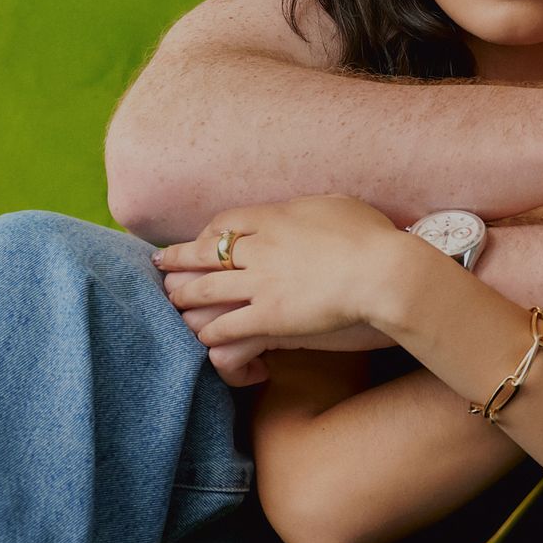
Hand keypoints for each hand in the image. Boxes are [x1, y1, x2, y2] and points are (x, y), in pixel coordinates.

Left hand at [154, 195, 426, 382]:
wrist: (383, 272)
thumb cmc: (373, 237)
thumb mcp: (340, 205)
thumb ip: (315, 208)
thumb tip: (311, 210)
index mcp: (275, 217)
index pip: (226, 221)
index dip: (207, 232)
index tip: (200, 238)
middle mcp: (259, 248)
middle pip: (204, 252)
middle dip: (177, 259)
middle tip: (159, 264)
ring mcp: (261, 283)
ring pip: (206, 290)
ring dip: (185, 296)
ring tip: (172, 301)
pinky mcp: (270, 317)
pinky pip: (227, 326)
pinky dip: (210, 332)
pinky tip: (203, 337)